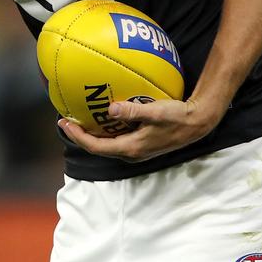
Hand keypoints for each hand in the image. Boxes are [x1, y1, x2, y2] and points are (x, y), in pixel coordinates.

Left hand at [56, 98, 222, 162]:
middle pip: (98, 147)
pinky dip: (105, 129)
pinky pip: (116, 138)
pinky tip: (102, 116)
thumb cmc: (178, 117)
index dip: (78, 136)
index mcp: (131, 148)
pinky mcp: (141, 143)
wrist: (197, 124)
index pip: (96, 147)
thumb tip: (111, 109)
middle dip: (80, 135)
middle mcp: (131, 152)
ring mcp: (136, 149)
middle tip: (65, 120)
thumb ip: (133, 111)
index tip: (64, 123)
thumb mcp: (156, 112)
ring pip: (107, 144)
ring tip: (78, 118)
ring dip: (91, 133)